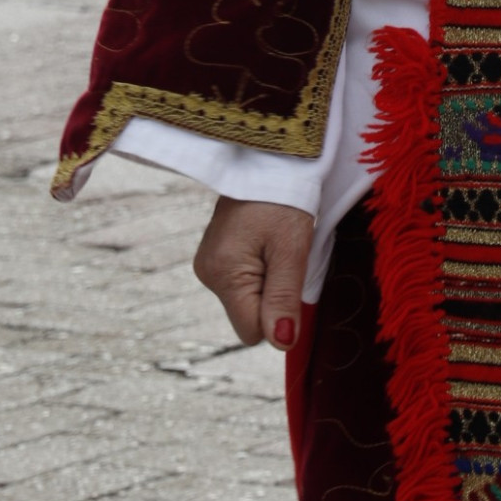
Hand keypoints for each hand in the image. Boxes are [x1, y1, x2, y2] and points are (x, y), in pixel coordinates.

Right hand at [192, 197, 313, 348]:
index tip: (290, 275)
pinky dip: (261, 268)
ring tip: (277, 242)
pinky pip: (244, 280)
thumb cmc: (285, 198)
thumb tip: (281, 343)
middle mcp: (208, 274)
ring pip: (248, 297)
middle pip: (249, 315)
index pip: (252, 331)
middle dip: (274, 294)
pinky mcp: (217, 255)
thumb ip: (284, 298)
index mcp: (223, 275)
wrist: (269, 157)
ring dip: (269, 279)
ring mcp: (209, 263)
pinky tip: (267, 240)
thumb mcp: (292, 249)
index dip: (278, 314)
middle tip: (286, 254)